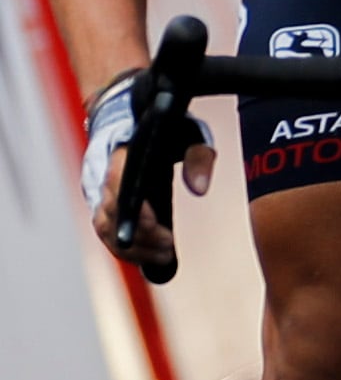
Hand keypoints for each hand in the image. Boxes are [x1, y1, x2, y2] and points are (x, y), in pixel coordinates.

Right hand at [80, 72, 212, 272]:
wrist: (141, 122)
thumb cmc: (168, 129)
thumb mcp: (191, 134)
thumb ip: (199, 158)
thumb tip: (200, 189)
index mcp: (122, 152)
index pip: (116, 181)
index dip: (132, 206)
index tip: (155, 222)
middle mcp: (103, 173)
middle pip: (109, 211)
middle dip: (138, 233)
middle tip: (168, 245)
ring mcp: (100, 191)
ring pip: (104, 226)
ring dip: (131, 247)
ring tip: (164, 255)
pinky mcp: (105, 205)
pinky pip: (106, 232)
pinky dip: (126, 249)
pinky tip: (152, 258)